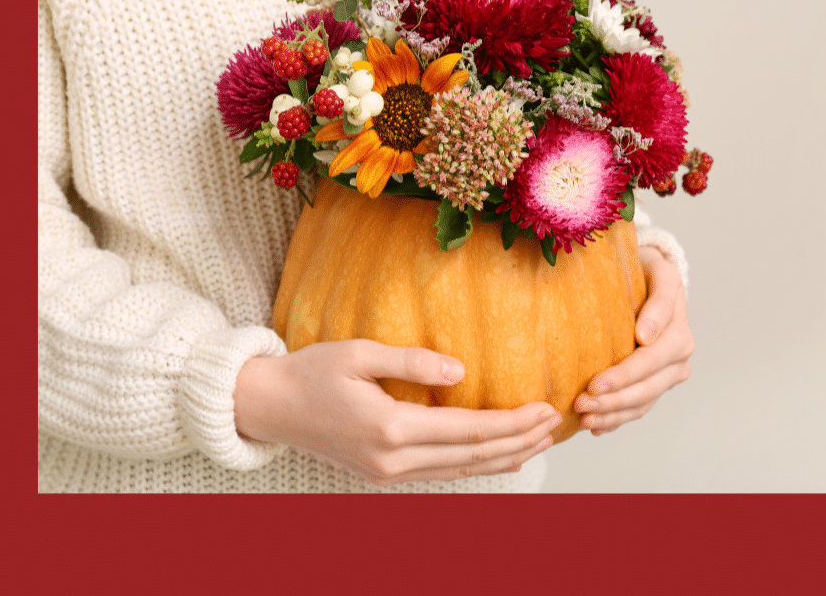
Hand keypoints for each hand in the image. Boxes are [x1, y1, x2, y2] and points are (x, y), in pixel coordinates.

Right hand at [234, 339, 561, 485]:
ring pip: (463, 470)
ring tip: (539, 439)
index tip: (545, 408)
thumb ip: (411, 360)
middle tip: (554, 422)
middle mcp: (394, 459)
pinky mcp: (385, 474)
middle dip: (519, 441)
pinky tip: (498, 454)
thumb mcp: (357, 353)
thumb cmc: (311, 372)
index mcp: (390, 427)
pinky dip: (477, 464)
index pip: (469, 430)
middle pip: (473, 455)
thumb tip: (461, 371)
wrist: (270, 407)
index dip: (512, 421)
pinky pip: (444, 472)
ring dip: (505, 456)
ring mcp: (389, 473)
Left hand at [573, 245, 693, 435]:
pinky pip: (638, 407)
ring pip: (642, 403)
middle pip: (646, 388)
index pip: (650, 361)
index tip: (594, 385)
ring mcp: (669, 374)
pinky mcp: (656, 384)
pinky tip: (596, 427)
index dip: (623, 376)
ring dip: (613, 415)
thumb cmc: (649, 271)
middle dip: (613, 401)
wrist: (652, 278)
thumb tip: (646, 336)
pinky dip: (617, 419)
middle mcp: (679, 358)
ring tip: (585, 420)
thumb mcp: (659, 274)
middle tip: (581, 406)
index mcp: (679, 333)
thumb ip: (658, 301)